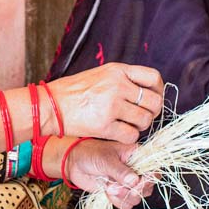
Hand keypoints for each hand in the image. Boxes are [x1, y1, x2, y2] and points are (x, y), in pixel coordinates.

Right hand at [47, 63, 162, 142]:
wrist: (49, 105)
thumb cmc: (73, 91)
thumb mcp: (100, 74)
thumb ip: (123, 79)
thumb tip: (148, 92)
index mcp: (117, 70)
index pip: (153, 77)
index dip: (158, 90)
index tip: (152, 98)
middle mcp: (117, 85)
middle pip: (154, 102)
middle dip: (152, 112)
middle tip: (142, 117)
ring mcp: (111, 106)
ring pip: (145, 120)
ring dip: (140, 126)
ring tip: (128, 125)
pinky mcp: (104, 126)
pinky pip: (131, 135)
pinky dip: (129, 138)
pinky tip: (119, 134)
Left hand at [66, 139, 154, 208]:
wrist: (74, 163)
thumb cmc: (90, 153)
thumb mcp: (105, 159)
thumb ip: (120, 171)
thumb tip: (135, 182)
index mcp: (136, 156)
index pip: (153, 169)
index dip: (149, 179)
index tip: (138, 184)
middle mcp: (135, 170)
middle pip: (147, 187)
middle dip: (134, 191)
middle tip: (118, 187)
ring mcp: (127, 182)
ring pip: (136, 198)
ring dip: (123, 197)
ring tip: (109, 188)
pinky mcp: (118, 192)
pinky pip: (126, 203)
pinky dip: (117, 201)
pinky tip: (107, 191)